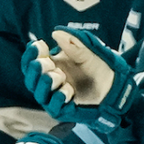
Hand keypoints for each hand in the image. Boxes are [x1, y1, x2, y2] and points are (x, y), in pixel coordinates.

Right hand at [22, 27, 136, 129]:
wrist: (113, 85)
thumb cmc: (96, 67)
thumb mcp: (87, 52)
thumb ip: (73, 43)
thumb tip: (56, 33)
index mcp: (48, 66)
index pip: (30, 62)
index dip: (31, 54)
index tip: (40, 45)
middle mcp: (47, 83)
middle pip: (30, 79)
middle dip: (36, 69)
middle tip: (47, 62)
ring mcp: (54, 97)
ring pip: (39, 94)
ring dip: (46, 83)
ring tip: (60, 75)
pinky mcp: (63, 109)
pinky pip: (54, 107)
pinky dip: (58, 98)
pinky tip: (67, 89)